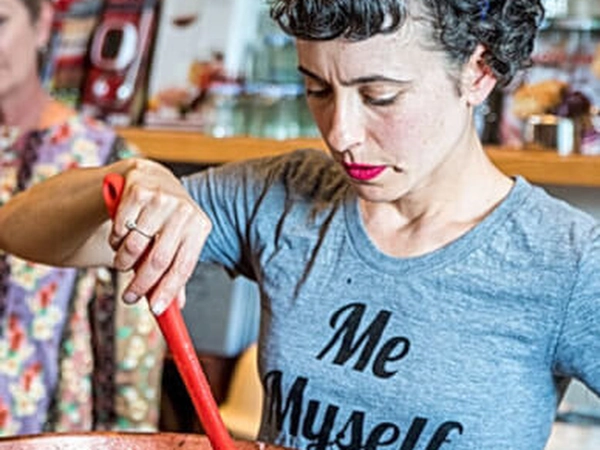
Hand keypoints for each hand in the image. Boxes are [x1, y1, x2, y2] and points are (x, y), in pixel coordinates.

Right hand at [108, 159, 209, 313]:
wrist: (152, 178)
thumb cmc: (168, 217)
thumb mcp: (179, 240)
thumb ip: (176, 270)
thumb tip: (176, 306)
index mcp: (199, 227)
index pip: (184, 266)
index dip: (168, 291)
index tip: (156, 310)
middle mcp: (184, 211)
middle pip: (158, 260)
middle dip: (141, 285)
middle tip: (130, 297)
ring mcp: (161, 200)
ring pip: (135, 246)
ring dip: (125, 262)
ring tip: (124, 262)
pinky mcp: (138, 191)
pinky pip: (120, 229)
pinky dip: (116, 241)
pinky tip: (121, 237)